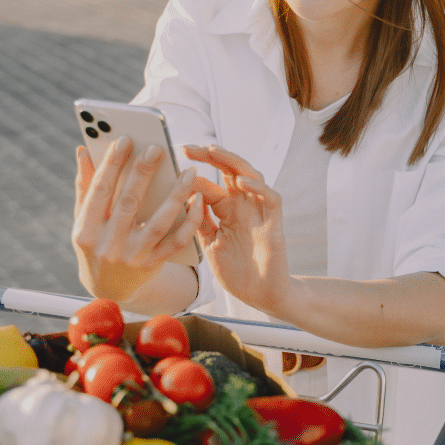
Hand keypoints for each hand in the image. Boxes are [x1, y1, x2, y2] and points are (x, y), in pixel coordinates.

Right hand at [72, 138, 221, 301]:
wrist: (109, 288)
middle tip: (157, 148)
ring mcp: (133, 257)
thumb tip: (83, 150)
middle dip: (143, 173)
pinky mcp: (154, 265)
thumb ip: (85, 186)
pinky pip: (177, 241)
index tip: (126, 139)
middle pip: (129, 203)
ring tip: (187, 172)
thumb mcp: (84, 220)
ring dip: (175, 195)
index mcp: (86, 231)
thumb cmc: (96, 244)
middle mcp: (109, 245)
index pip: (100, 191)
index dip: (112, 164)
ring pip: (158, 222)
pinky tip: (197, 200)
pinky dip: (189, 221)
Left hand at [183, 144, 295, 315]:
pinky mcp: (275, 223)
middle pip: (230, 170)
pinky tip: (241, 182)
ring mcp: (260, 212)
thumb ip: (198, 221)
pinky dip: (258, 188)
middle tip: (188, 148)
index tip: (170, 164)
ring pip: (252, 176)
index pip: (209, 184)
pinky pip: (271, 198)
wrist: (260, 296)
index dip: (192, 174)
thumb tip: (181, 195)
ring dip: (233, 162)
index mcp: (226, 211)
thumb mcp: (209, 244)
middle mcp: (244, 206)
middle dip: (210, 156)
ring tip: (213, 151)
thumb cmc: (236, 272)